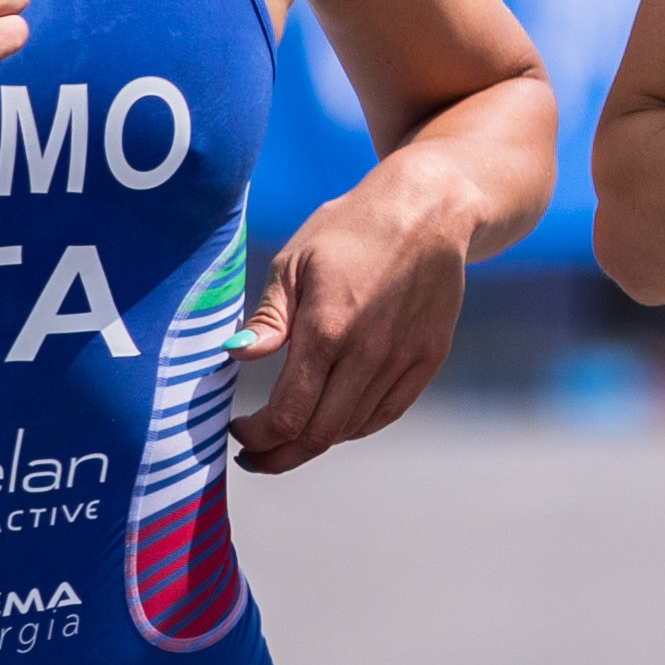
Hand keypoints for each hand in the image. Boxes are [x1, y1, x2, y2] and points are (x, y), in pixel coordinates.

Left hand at [230, 181, 472, 473]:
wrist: (428, 210)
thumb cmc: (351, 229)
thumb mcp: (294, 263)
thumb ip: (268, 319)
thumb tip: (236, 355)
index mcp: (327, 328)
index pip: (288, 414)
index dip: (258, 436)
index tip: (239, 432)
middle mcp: (368, 352)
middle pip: (319, 434)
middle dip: (280, 454)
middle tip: (257, 455)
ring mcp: (403, 359)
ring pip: (352, 428)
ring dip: (315, 440)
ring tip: (291, 433)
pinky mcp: (428, 358)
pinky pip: (386, 413)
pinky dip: (354, 426)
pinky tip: (333, 420)